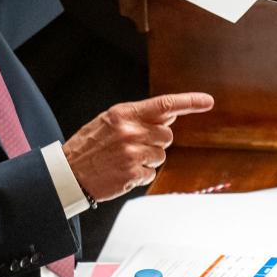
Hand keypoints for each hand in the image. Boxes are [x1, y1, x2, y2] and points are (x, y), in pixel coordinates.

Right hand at [63, 92, 214, 201]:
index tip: (208, 101)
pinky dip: (140, 174)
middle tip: (133, 145)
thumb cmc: (90, 145)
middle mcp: (130, 131)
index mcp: (124, 114)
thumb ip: (139, 116)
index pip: (164, 104)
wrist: (68, 172)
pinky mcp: (133, 174)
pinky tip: (122, 171)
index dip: (189, 102)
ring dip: (148, 159)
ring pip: (161, 155)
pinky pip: (151, 173)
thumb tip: (170, 113)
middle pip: (166, 134)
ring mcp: (133, 153)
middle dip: (155, 140)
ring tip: (124, 159)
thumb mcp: (109, 121)